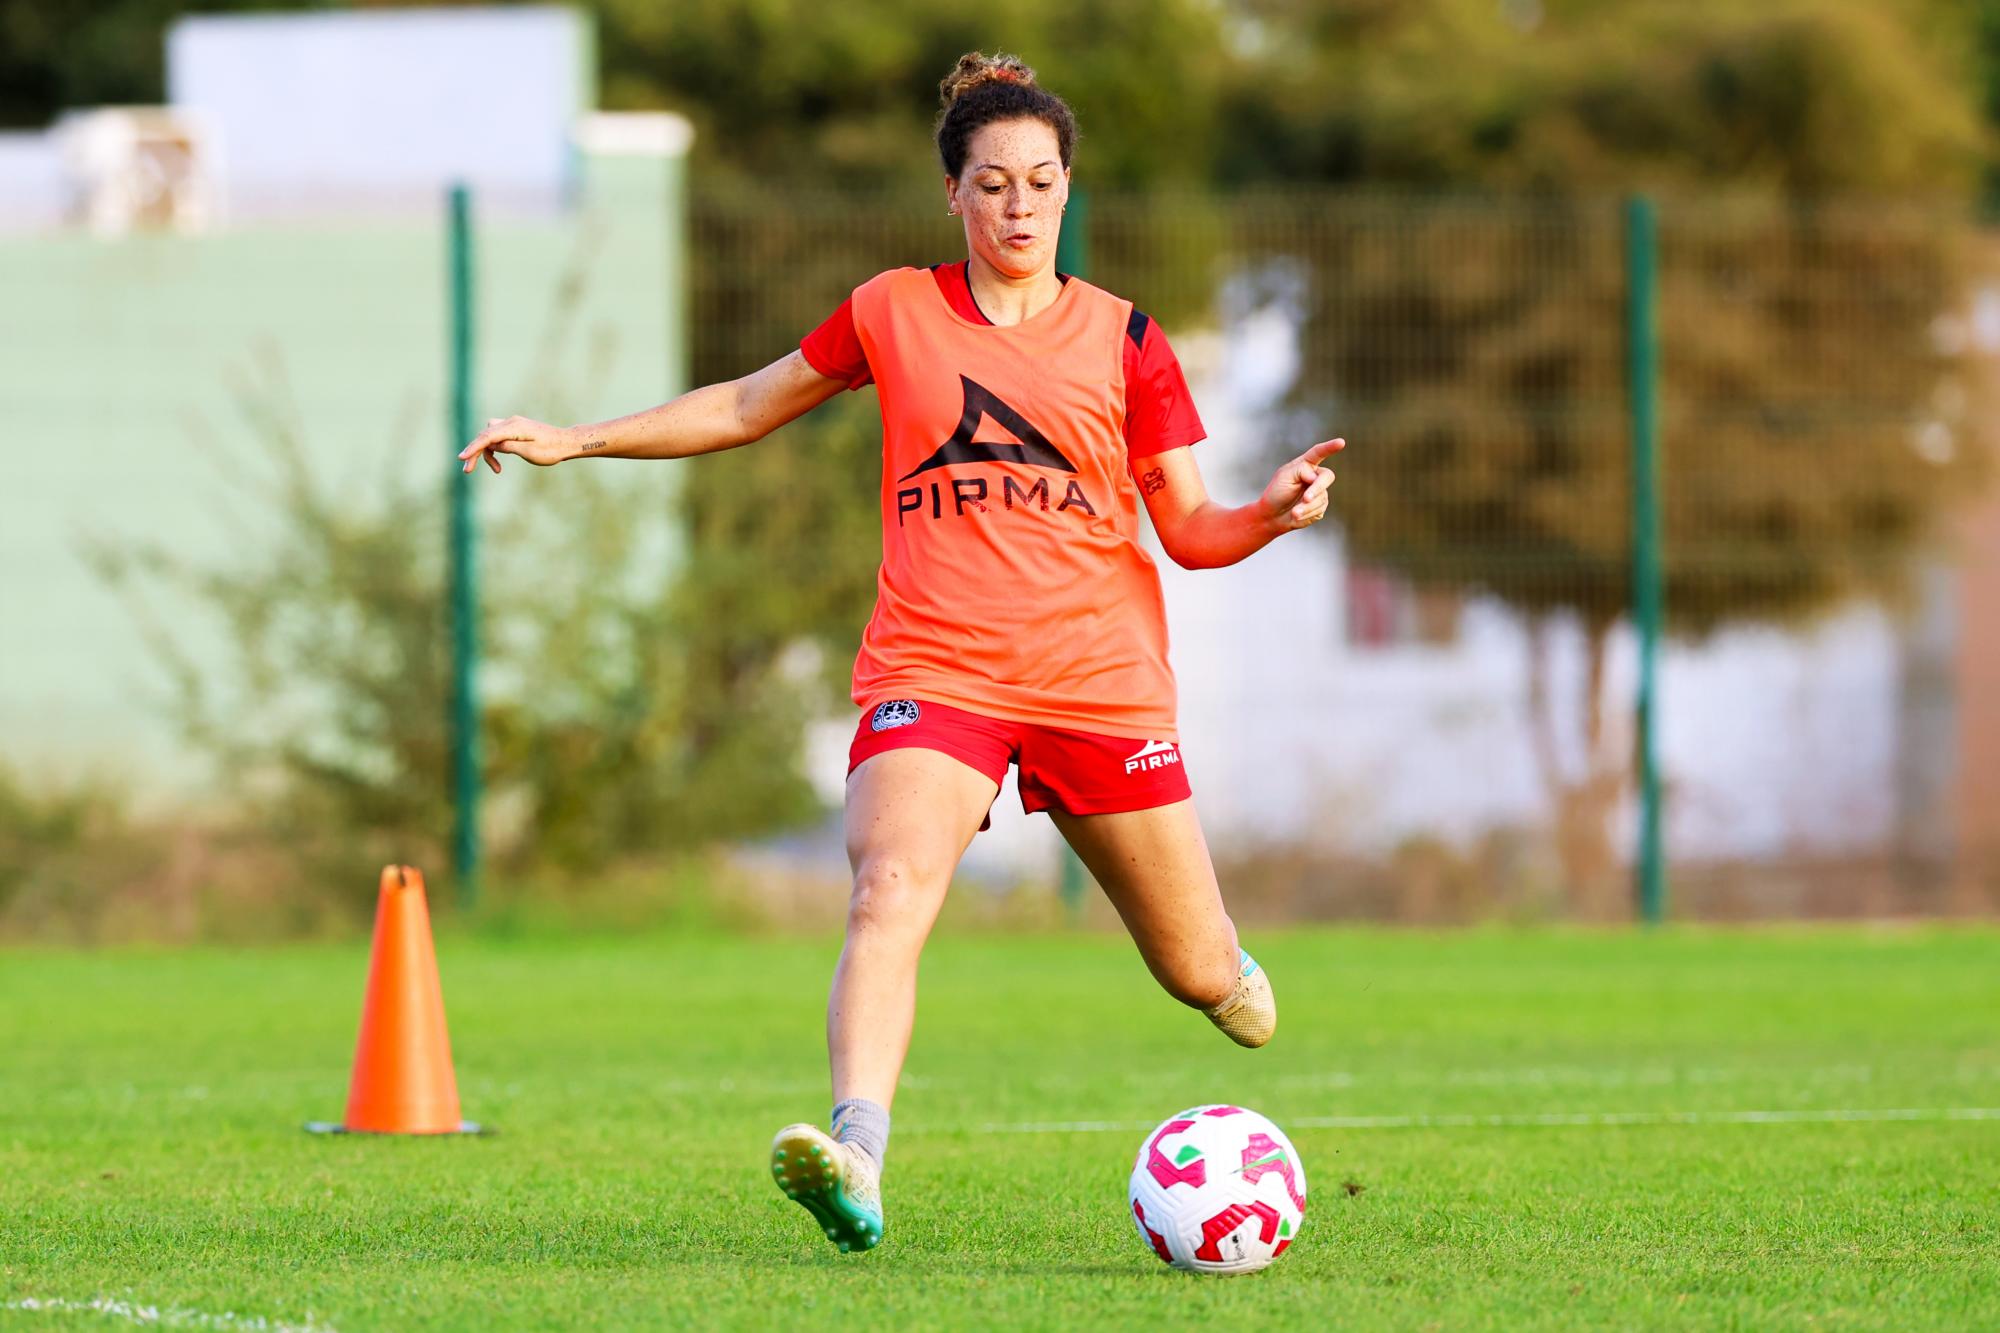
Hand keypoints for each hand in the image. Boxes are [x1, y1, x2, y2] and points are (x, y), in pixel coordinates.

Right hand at [458, 416, 574, 473]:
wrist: (566, 442)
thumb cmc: (551, 450)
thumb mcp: (530, 453)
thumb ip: (509, 447)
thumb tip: (492, 445)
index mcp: (515, 428)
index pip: (488, 436)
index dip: (473, 447)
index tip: (462, 458)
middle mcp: (511, 422)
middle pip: (485, 435)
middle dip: (475, 452)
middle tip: (467, 470)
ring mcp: (513, 424)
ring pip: (490, 435)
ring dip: (486, 451)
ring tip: (496, 470)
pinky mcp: (515, 429)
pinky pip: (498, 436)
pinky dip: (495, 448)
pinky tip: (499, 463)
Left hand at [1260, 438, 1342, 532]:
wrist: (1272, 515)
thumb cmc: (1276, 492)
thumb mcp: (1285, 476)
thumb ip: (1301, 471)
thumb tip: (1316, 477)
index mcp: (1306, 464)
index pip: (1319, 453)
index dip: (1330, 447)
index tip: (1341, 442)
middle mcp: (1315, 476)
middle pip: (1326, 477)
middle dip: (1317, 488)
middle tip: (1306, 498)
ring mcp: (1320, 492)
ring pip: (1321, 497)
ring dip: (1306, 506)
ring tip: (1294, 512)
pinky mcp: (1320, 507)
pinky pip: (1319, 510)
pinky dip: (1307, 513)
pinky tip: (1296, 515)